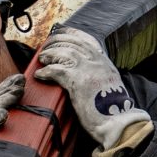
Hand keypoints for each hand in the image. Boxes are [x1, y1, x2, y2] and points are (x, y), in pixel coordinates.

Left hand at [32, 29, 150, 156]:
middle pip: (72, 42)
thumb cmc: (112, 110)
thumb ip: (99, 75)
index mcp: (104, 62)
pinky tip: (40, 75)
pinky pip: (56, 70)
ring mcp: (87, 69)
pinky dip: (45, 71)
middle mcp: (96, 61)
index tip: (59, 34)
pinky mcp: (77, 81)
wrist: (117, 122)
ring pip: (63, 52)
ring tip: (42, 59)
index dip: (71, 34)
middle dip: (56, 41)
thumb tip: (86, 76)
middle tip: (45, 47)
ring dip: (49, 54)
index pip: (87, 39)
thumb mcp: (110, 85)